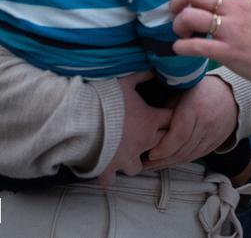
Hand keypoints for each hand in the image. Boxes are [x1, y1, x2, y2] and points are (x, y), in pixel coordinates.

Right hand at [97, 71, 172, 186]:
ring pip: (139, 167)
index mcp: (150, 121)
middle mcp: (143, 143)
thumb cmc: (104, 97)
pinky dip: (109, 176)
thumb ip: (142, 75)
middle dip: (158, 139)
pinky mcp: (106, 169)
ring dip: (135, 160)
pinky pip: (111, 181)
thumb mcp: (125, 80)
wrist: (79, 118)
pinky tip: (105, 168)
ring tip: (127, 152)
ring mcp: (125, 159)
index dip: (170, 115)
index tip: (165, 111)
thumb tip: (155, 68)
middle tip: (147, 131)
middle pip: (161, 145)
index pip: (172, 119)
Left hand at [142, 75, 238, 168]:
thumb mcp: (180, 92)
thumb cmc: (198, 90)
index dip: (163, 148)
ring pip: (189, 156)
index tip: (149, 154)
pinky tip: (169, 162)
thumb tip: (147, 129)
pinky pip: (197, 156)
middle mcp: (207, 122)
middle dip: (162, 160)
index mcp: (195, 107)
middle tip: (144, 164)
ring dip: (170, 164)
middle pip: (183, 149)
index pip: (179, 135)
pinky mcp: (217, 142)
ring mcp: (214, 134)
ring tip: (153, 166)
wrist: (229, 94)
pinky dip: (182, 161)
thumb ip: (167, 111)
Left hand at [170, 0, 250, 92]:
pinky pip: (195, 46)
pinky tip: (181, 49)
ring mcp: (231, 30)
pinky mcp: (228, 52)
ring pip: (189, 16)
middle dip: (175, 3)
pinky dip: (180, 47)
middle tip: (178, 16)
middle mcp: (234, 7)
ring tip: (183, 34)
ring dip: (177, 26)